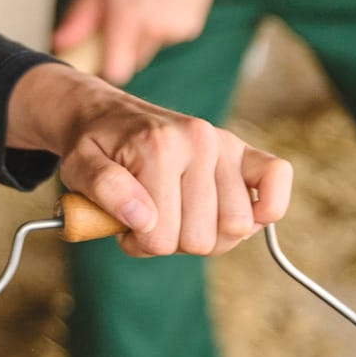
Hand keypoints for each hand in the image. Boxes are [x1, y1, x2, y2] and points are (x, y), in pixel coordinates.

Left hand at [8, 62, 292, 256]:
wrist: (104, 114)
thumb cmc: (95, 148)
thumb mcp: (78, 167)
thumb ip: (104, 191)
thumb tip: (144, 218)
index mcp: (156, 146)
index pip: (161, 237)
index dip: (138, 243)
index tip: (124, 226)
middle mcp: (198, 140)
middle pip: (201, 238)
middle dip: (171, 241)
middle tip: (151, 219)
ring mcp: (225, 144)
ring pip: (237, 228)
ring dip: (207, 235)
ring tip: (179, 214)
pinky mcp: (245, 150)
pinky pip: (277, 181)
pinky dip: (264, 209)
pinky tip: (232, 213)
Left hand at [54, 0, 222, 83]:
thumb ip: (79, 18)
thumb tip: (58, 43)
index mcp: (127, 19)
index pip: (116, 71)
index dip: (105, 68)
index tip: (97, 58)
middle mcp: (153, 29)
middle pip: (133, 60)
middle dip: (123, 46)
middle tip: (119, 17)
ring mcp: (176, 29)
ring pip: (150, 46)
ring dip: (144, 32)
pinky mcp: (191, 26)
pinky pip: (169, 36)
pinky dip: (163, 23)